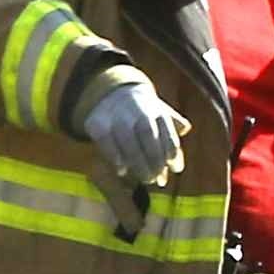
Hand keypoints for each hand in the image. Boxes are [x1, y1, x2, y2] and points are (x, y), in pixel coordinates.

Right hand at [77, 67, 187, 188]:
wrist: (114, 94)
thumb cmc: (145, 116)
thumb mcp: (161, 122)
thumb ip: (170, 143)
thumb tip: (177, 167)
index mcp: (155, 108)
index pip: (166, 128)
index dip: (171, 149)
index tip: (176, 168)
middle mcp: (136, 108)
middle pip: (147, 132)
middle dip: (154, 158)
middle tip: (157, 178)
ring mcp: (115, 114)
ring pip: (127, 137)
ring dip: (137, 161)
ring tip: (145, 178)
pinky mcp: (96, 122)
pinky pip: (105, 139)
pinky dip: (114, 156)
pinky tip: (122, 170)